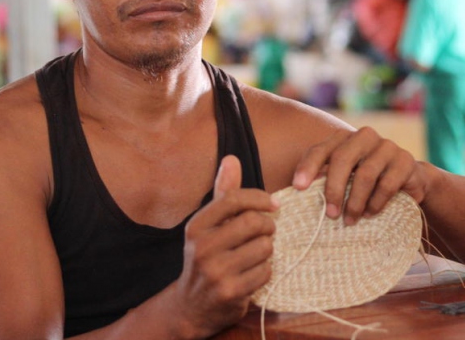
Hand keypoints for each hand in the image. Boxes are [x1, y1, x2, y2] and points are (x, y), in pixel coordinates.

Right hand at [173, 156, 277, 337]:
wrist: (191, 305)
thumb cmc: (206, 256)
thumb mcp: (208, 225)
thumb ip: (223, 194)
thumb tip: (231, 159)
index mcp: (196, 226)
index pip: (234, 200)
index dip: (260, 199)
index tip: (273, 204)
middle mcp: (202, 247)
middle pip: (254, 223)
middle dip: (268, 225)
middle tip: (268, 230)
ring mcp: (216, 271)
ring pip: (264, 247)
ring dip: (268, 249)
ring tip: (258, 253)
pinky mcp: (231, 292)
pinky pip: (265, 271)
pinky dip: (265, 271)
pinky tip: (253, 272)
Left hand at [292, 128, 427, 225]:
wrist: (408, 180)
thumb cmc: (367, 181)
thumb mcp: (345, 177)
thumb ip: (325, 178)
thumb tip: (296, 190)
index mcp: (344, 138)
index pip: (321, 149)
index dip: (308, 167)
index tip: (298, 187)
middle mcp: (364, 137)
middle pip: (342, 159)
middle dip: (333, 189)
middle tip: (330, 214)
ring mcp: (387, 146)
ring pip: (365, 174)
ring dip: (355, 201)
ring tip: (349, 220)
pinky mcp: (405, 161)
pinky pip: (387, 184)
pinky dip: (376, 202)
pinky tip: (369, 214)